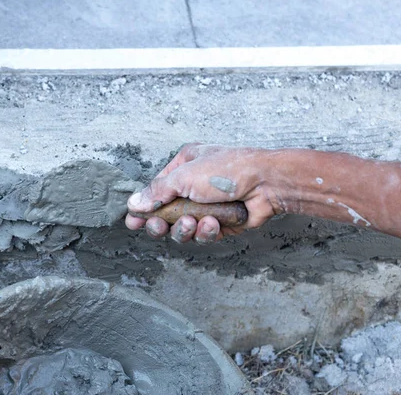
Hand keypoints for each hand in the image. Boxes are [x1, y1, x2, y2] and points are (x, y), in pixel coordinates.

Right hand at [125, 144, 281, 243]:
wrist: (267, 184)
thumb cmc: (229, 169)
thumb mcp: (185, 176)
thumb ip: (157, 193)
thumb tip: (134, 204)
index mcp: (184, 166)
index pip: (156, 191)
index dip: (144, 207)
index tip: (133, 221)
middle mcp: (194, 186)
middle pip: (166, 213)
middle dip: (162, 222)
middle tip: (159, 225)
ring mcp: (208, 206)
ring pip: (183, 228)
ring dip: (184, 228)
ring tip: (192, 222)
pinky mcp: (220, 223)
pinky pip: (203, 235)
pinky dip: (206, 232)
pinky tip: (213, 223)